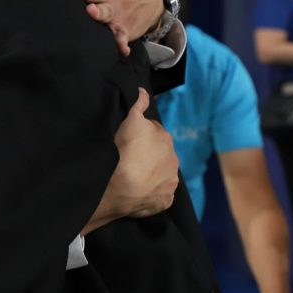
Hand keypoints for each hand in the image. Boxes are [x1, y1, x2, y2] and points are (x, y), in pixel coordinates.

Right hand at [83, 89, 178, 232]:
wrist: (119, 186)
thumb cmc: (125, 150)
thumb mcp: (129, 120)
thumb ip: (139, 104)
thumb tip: (144, 91)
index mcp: (166, 139)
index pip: (154, 132)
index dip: (141, 135)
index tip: (129, 140)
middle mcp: (173, 160)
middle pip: (160, 154)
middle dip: (149, 154)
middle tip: (130, 158)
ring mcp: (170, 182)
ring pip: (161, 174)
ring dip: (151, 174)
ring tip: (133, 175)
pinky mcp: (165, 201)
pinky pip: (159, 194)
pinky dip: (151, 192)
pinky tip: (138, 190)